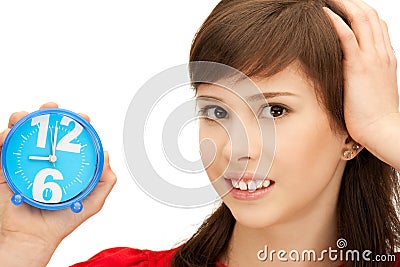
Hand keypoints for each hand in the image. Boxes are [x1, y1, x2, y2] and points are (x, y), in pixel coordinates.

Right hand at [0, 102, 116, 266]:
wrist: (35, 237)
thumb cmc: (63, 220)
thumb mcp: (92, 201)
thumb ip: (104, 181)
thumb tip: (106, 155)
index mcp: (64, 163)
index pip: (69, 138)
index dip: (75, 125)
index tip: (82, 118)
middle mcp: (44, 159)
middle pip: (44, 130)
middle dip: (47, 114)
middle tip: (52, 109)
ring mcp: (25, 163)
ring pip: (21, 134)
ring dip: (22, 120)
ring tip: (26, 117)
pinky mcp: (5, 169)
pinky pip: (2, 149)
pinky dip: (5, 138)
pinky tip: (10, 134)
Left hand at [324, 0, 397, 144]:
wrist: (382, 129)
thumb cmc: (373, 116)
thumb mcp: (371, 90)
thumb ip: (363, 76)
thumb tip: (347, 73)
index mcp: (385, 58)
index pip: (376, 25)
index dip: (362, 11)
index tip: (347, 6)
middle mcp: (381, 53)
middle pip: (370, 16)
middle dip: (353, 2)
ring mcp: (372, 58)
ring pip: (362, 19)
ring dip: (345, 4)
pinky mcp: (359, 67)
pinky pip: (348, 36)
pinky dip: (336, 22)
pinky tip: (324, 13)